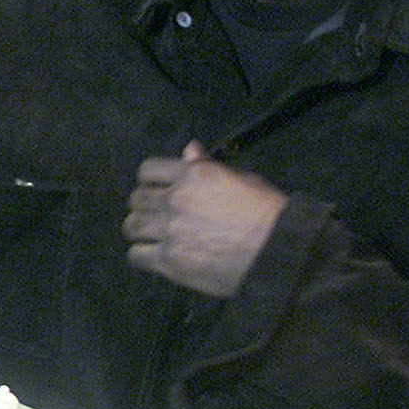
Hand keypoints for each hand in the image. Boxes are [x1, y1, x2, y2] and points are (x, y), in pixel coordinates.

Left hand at [122, 142, 286, 297]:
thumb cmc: (268, 213)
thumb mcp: (243, 179)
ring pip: (131, 226)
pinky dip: (142, 255)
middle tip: (156, 215)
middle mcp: (175, 199)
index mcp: (193, 175)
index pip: (148, 170)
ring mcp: (170, 231)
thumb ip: (208, 166)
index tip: (158, 189)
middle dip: (144, 206)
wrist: (278, 253)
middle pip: (137, 199)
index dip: (150, 180)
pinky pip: (135, 255)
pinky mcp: (169, 260)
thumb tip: (189, 148)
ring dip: (139, 229)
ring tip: (151, 235)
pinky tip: (155, 256)